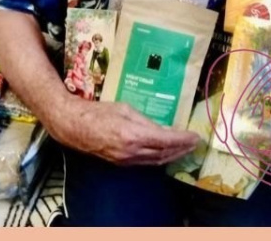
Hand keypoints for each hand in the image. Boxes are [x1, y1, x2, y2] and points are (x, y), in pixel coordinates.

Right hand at [50, 100, 198, 166]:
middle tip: (194, 143)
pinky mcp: (121, 163)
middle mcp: (132, 151)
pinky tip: (165, 152)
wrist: (74, 127)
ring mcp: (126, 160)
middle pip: (164, 154)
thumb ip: (144, 119)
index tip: (195, 136)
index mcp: (134, 135)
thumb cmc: (98, 112)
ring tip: (185, 149)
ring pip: (156, 161)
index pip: (166, 140)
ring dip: (172, 156)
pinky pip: (146, 163)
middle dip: (182, 150)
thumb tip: (161, 127)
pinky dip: (159, 158)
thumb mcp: (125, 108)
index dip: (183, 140)